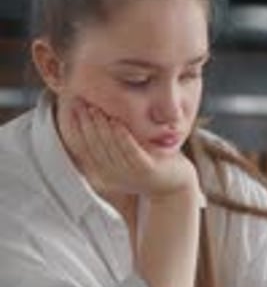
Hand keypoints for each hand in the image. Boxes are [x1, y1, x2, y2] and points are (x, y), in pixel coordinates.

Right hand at [68, 99, 197, 198]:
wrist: (175, 183)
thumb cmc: (149, 162)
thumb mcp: (125, 152)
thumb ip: (110, 141)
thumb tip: (92, 113)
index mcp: (104, 173)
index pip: (85, 148)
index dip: (77, 128)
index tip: (72, 108)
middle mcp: (114, 177)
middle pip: (95, 147)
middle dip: (86, 124)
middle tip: (81, 103)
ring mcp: (131, 175)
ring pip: (110, 149)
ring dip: (101, 128)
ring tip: (95, 109)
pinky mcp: (147, 171)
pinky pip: (131, 153)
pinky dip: (123, 137)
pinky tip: (117, 122)